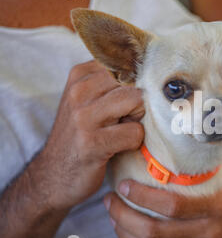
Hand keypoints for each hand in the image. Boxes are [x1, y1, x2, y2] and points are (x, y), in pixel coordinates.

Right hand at [37, 61, 144, 210]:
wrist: (54, 175)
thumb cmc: (81, 135)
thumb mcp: (89, 101)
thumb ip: (112, 83)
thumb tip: (152, 70)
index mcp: (80, 75)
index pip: (126, 63)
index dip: (136, 83)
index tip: (128, 101)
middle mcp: (79, 91)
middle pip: (134, 81)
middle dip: (139, 102)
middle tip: (125, 120)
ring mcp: (84, 117)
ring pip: (136, 101)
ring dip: (136, 120)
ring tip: (121, 131)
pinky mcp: (92, 142)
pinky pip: (134, 132)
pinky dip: (134, 142)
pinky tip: (118, 147)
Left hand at [104, 139, 221, 237]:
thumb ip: (215, 135)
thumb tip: (192, 108)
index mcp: (218, 206)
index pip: (171, 206)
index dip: (141, 198)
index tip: (122, 186)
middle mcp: (211, 233)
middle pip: (156, 234)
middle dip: (124, 218)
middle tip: (110, 202)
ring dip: (128, 237)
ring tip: (115, 219)